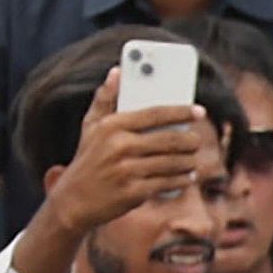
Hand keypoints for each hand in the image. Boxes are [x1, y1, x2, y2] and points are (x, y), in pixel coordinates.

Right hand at [48, 71, 208, 237]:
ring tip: (192, 161)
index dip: (181, 112)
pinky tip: (187, 177)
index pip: (156, 114)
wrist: (73, 201)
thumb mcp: (90, 127)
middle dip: (190, 141)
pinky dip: (181, 180)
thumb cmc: (87, 160)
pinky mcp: (133, 192)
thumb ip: (105, 99)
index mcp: (112, 126)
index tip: (199, 111)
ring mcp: (127, 170)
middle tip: (197, 141)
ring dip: (189, 162)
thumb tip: (116, 71)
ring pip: (173, 163)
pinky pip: (168, 183)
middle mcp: (120, 146)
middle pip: (169, 139)